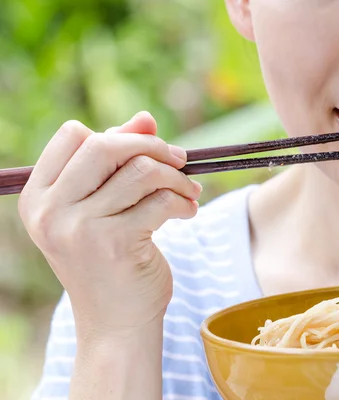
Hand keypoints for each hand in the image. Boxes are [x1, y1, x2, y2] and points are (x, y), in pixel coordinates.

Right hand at [18, 112, 201, 340]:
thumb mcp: (102, 209)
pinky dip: (183, 201)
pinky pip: (160, 200)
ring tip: (190, 193)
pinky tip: (189, 212)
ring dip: (176, 178)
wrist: (115, 322)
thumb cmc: (110, 261)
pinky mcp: (114, 244)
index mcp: (38, 196)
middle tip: (181, 161)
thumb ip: (119, 162)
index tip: (147, 151)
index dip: (118, 136)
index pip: (73, 135)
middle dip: (153, 147)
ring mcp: (79, 228)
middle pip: (106, 146)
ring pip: (140, 171)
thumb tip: (146, 117)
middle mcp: (50, 211)